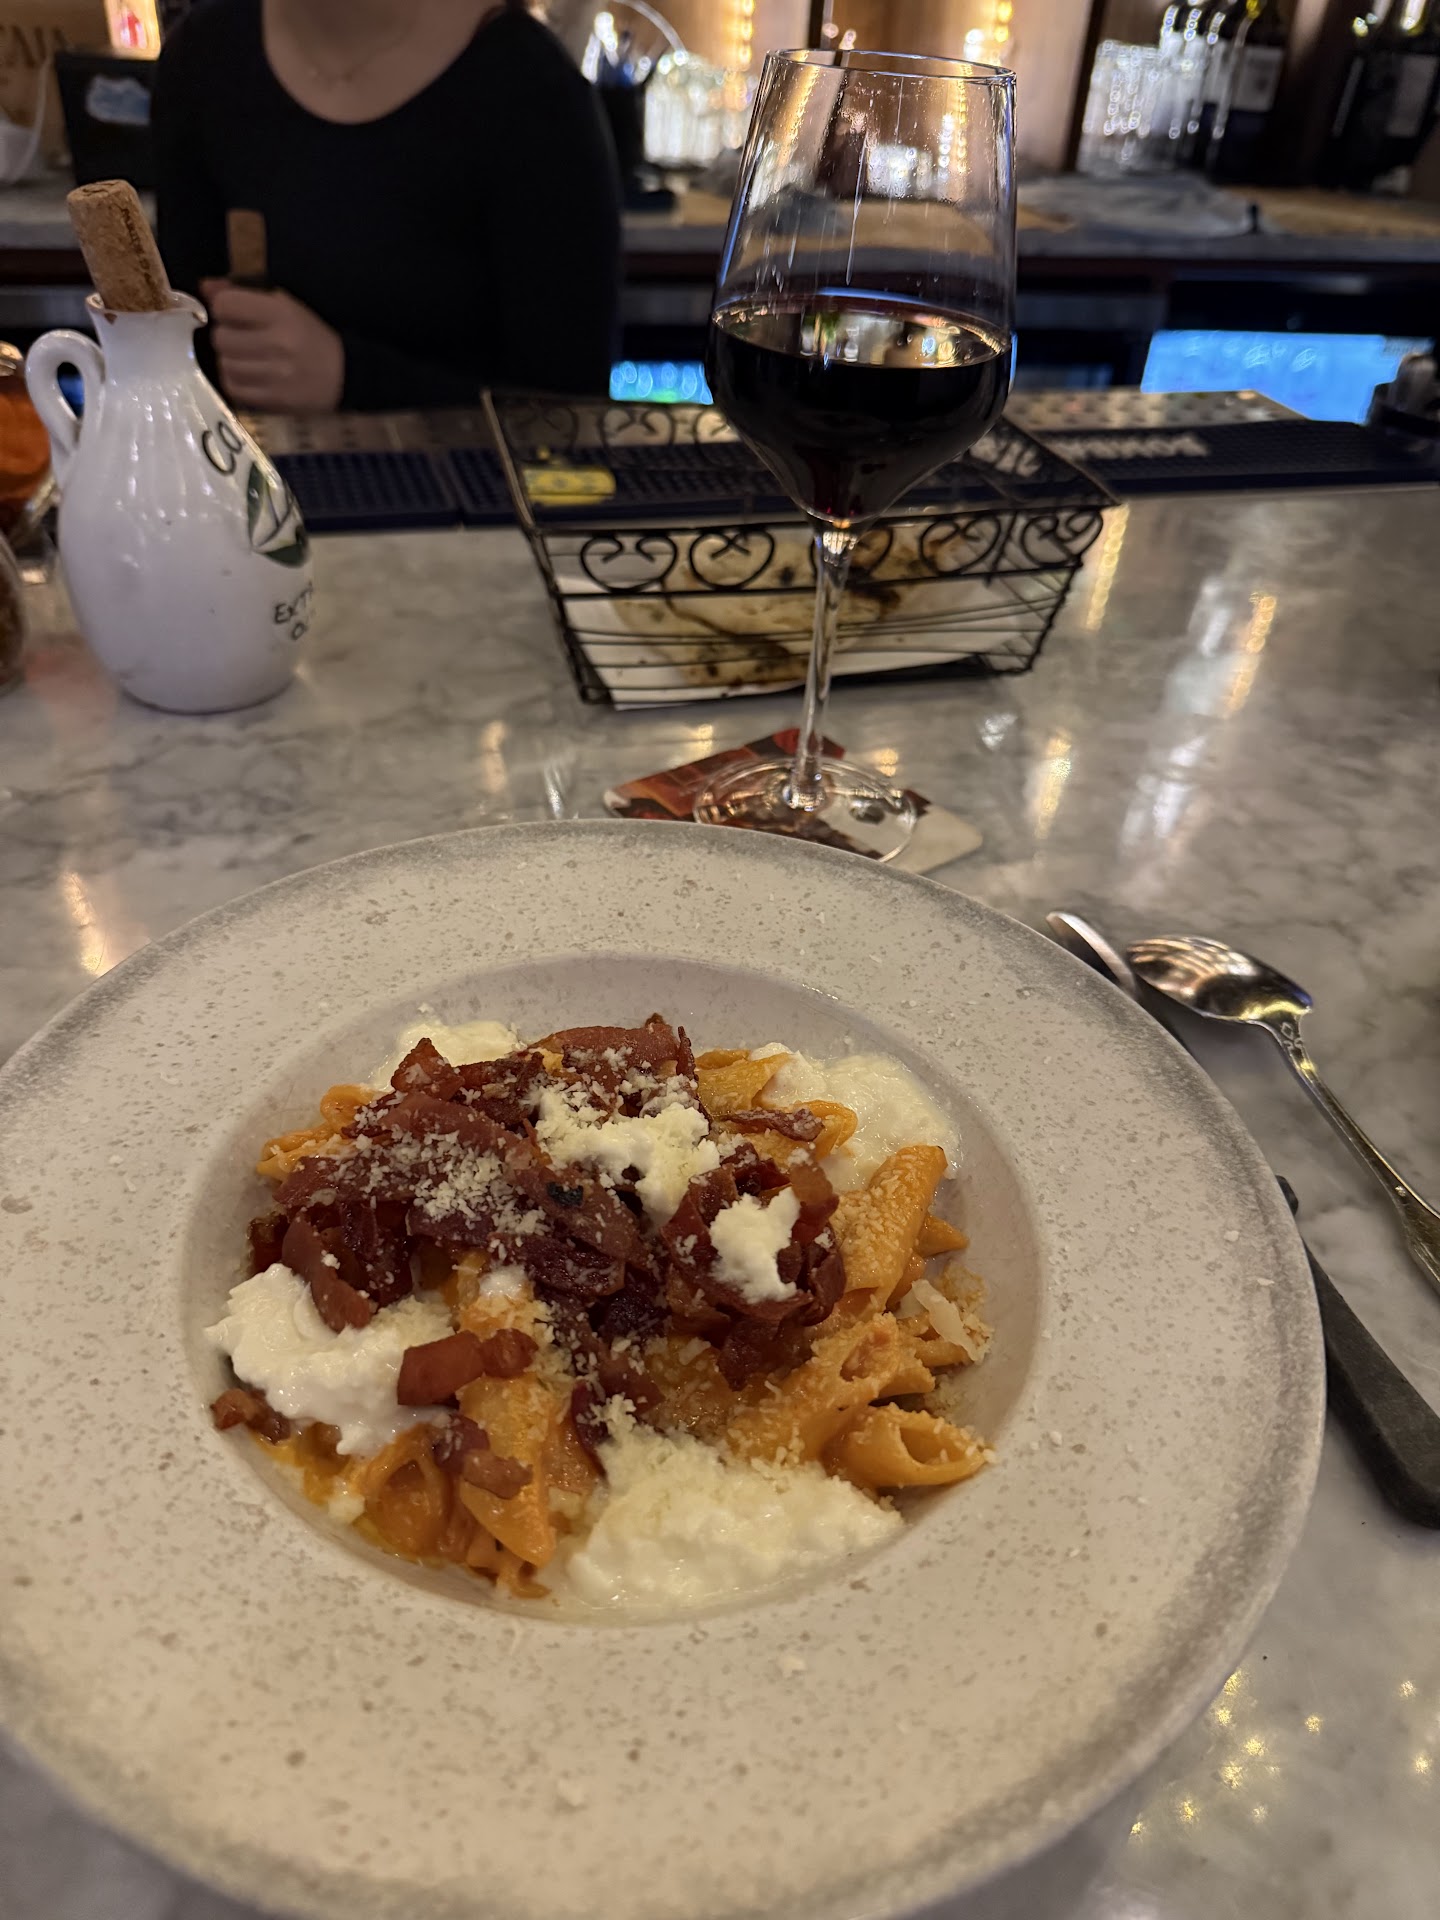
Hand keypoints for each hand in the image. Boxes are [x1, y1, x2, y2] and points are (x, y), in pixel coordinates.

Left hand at [200, 280, 344, 413]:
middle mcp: (276, 343)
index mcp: (280, 313)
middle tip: (240, 338)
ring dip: (229, 360)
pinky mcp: (273, 400)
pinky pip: (233, 387)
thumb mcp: (283, 304)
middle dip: (225, 336)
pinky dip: (234, 380)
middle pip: (221, 338)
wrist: (344, 374)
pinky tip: (247, 374)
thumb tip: (205, 287)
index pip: (225, 305)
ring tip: (246, 358)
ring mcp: (274, 375)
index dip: (222, 308)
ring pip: (224, 364)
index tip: (233, 314)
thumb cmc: (310, 335)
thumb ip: (243, 293)